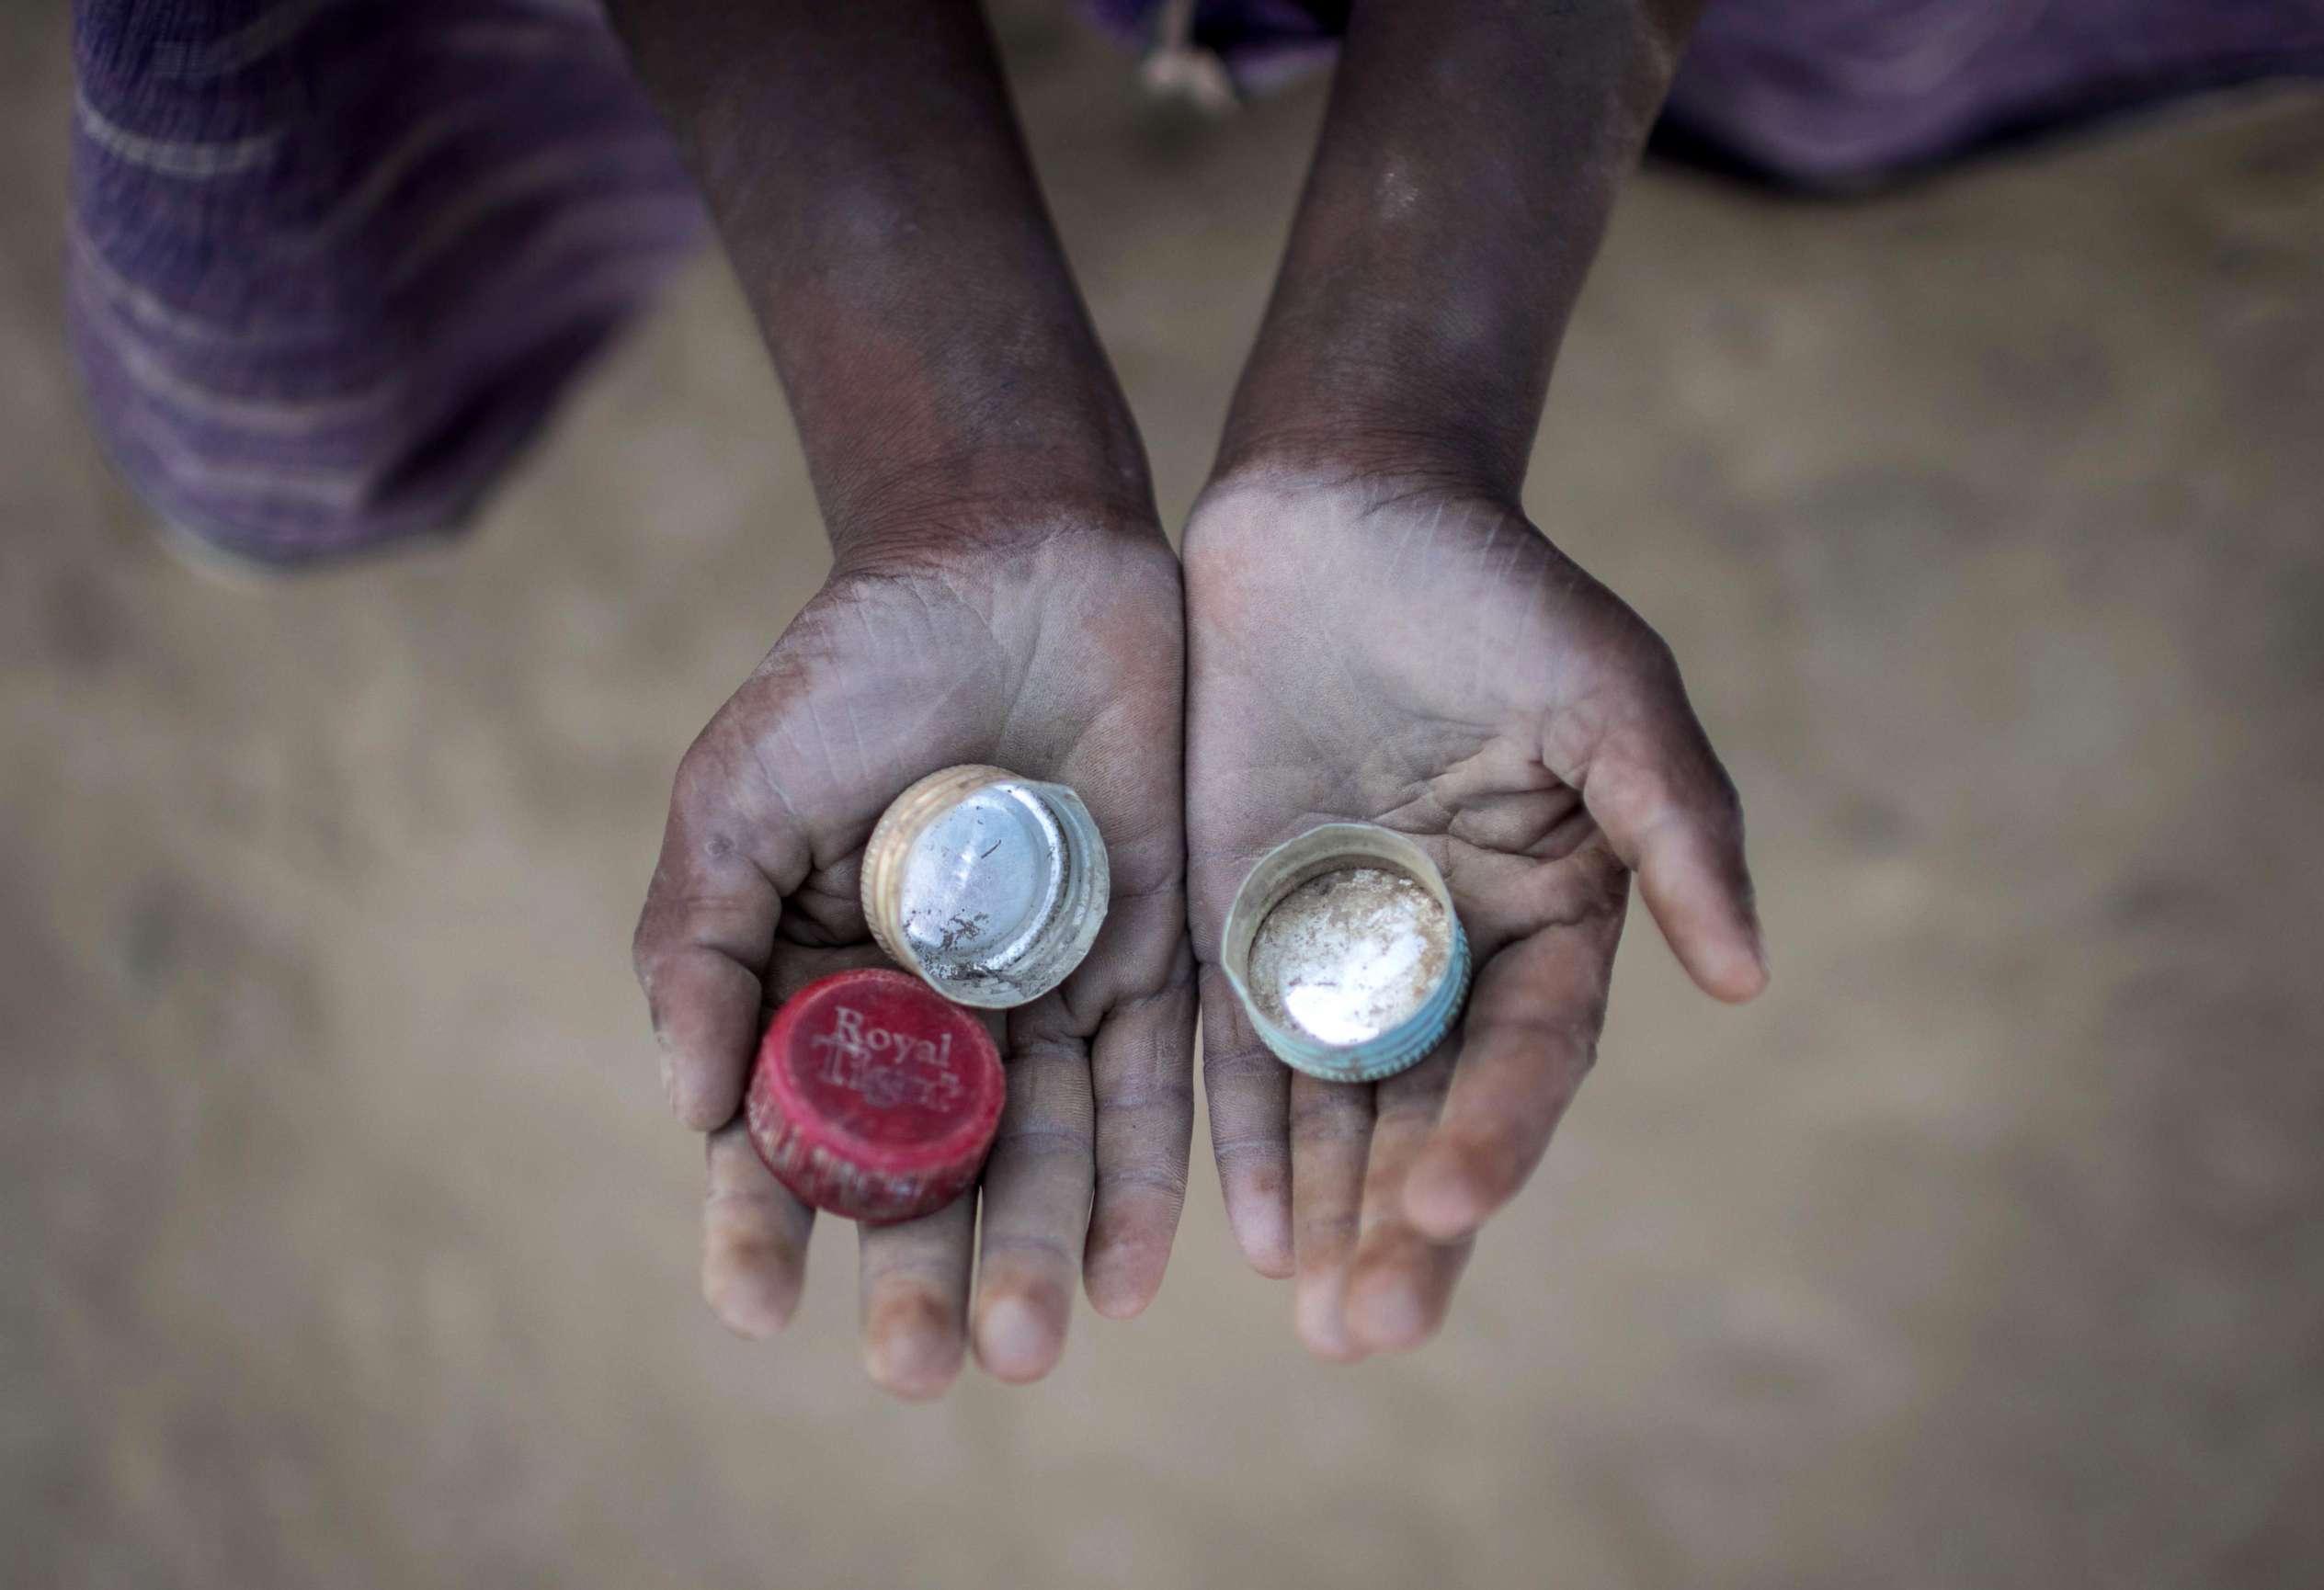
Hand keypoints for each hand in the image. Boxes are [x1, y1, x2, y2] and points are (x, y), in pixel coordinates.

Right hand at [635, 517, 1193, 1396]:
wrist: (1010, 557)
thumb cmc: (853, 669)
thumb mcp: (741, 793)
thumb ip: (704, 941)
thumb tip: (692, 1109)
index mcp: (820, 983)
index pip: (788, 1130)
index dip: (762, 1221)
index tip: (754, 1304)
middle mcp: (936, 1012)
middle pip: (925, 1172)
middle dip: (921, 1276)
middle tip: (923, 1365)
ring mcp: (1046, 992)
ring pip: (1041, 1150)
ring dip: (1036, 1252)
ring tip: (1029, 1346)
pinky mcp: (1153, 958)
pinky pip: (1156, 1086)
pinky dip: (1147, 1179)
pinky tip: (1132, 1272)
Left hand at [1184, 468, 1764, 1359]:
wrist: (1339, 506)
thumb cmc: (1495, 589)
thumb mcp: (1610, 693)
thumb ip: (1676, 828)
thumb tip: (1749, 979)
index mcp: (1552, 915)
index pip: (1532, 1055)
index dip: (1497, 1132)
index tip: (1444, 1202)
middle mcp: (1448, 952)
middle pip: (1436, 1111)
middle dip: (1407, 1219)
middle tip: (1371, 1328)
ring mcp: (1337, 945)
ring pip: (1339, 1104)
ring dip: (1329, 1208)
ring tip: (1318, 1315)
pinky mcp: (1236, 920)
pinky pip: (1238, 1046)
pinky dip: (1243, 1132)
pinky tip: (1242, 1224)